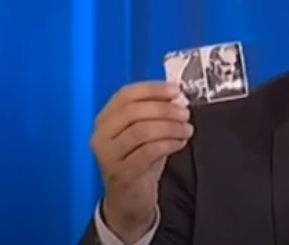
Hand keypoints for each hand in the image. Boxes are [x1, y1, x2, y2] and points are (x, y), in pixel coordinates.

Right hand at [90, 81, 193, 243]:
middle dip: (164, 109)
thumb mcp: (145, 133)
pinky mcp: (121, 172)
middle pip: (133, 111)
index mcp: (106, 119)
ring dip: (170, 127)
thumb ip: (156, 113)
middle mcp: (102, 135)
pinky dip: (169, 143)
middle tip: (184, 113)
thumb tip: (176, 97)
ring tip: (186, 129)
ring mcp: (109, 155)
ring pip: (141, 130)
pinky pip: (148, 151)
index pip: (126, 94)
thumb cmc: (138, 161)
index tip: (175, 90)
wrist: (129, 199)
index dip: (152, 89)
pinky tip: (180, 142)